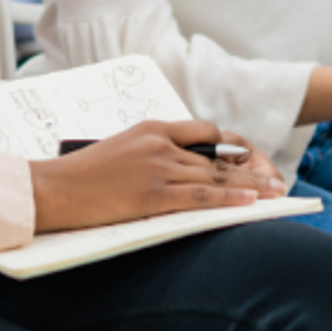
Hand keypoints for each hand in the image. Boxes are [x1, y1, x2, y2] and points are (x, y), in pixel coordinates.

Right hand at [28, 120, 281, 232]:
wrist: (55, 188)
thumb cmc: (82, 174)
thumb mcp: (121, 150)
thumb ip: (152, 153)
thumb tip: (180, 167)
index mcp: (151, 128)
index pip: (204, 132)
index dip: (230, 147)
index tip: (247, 158)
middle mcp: (159, 143)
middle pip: (217, 156)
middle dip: (250, 168)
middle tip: (275, 177)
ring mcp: (158, 168)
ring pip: (215, 176)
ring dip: (250, 185)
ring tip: (275, 191)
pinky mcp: (154, 194)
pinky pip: (202, 195)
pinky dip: (230, 198)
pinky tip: (250, 202)